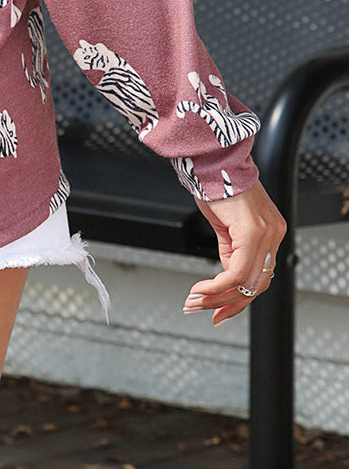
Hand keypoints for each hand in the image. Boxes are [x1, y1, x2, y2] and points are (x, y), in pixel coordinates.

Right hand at [183, 180, 285, 324]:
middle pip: (255, 284)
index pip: (260, 276)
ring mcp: (266, 233)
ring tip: (195, 301)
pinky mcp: (252, 231)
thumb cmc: (216, 183)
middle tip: (202, 310)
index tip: (217, 310)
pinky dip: (216, 286)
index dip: (238, 298)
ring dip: (217, 297)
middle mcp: (274, 234)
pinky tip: (201, 288)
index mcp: (271, 231)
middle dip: (227, 304)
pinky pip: (237, 271)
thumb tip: (226, 272)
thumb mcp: (226, 223)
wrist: (211, 158)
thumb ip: (231, 247)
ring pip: (246, 283)